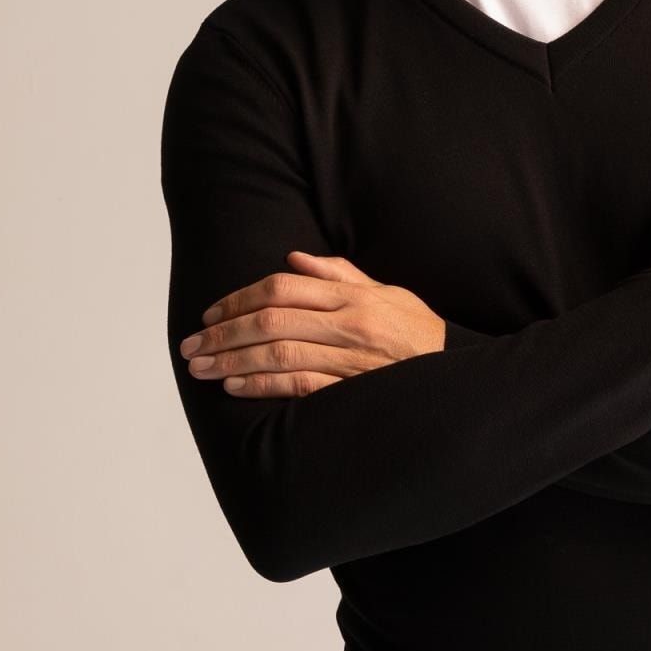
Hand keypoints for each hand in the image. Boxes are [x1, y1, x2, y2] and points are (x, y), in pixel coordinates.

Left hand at [178, 250, 445, 397]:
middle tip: (190, 345)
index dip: (239, 298)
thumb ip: (340, 276)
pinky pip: (299, 386)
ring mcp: (350, 359)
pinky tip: (236, 387)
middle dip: (223, 332)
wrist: (459, 374)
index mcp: (353, 296)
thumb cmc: (419, 332)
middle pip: (271, 320)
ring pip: (278, 354)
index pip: (282, 288)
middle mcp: (349, 323)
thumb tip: (294, 260)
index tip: (210, 313)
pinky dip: (262, 385)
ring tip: (201, 367)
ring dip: (232, 361)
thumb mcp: (387, 293)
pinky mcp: (352, 390)